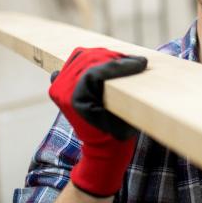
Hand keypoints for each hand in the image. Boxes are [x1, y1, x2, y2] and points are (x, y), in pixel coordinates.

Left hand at [49, 47, 147, 196]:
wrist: (102, 147)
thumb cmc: (117, 134)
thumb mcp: (125, 115)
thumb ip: (125, 90)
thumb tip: (140, 64)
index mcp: (74, 100)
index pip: (97, 71)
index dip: (122, 65)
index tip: (142, 63)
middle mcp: (61, 90)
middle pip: (90, 59)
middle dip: (116, 58)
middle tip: (138, 62)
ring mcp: (59, 85)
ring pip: (83, 55)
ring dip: (106, 56)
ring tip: (125, 62)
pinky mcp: (61, 83)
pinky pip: (75, 60)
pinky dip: (91, 58)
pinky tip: (108, 64)